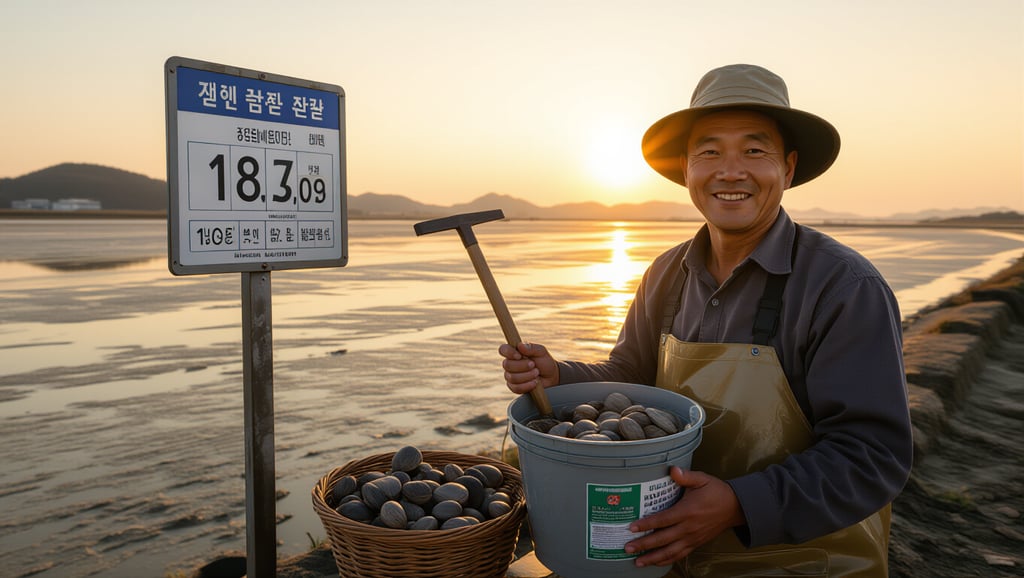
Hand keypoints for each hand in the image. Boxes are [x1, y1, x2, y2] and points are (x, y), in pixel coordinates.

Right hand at [499, 342, 558, 393]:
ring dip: (527, 376)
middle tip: (534, 365)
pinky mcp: (514, 387)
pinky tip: (535, 382)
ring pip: (512, 377)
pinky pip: (516, 388)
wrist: (551, 377)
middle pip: (507, 365)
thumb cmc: (545, 362)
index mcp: (514, 352)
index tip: (519, 356)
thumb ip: (531, 347)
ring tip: (536, 373)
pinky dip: (527, 385)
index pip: (503, 349)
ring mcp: (510, 376)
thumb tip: (520, 345)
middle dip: (523, 366)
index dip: (508, 353)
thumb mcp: (541, 352)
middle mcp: (510, 364)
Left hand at [624, 467, 744, 567]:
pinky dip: (667, 560)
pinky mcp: (696, 544)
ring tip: (638, 562)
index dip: (647, 524)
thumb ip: (686, 476)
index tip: (632, 527)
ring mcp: (692, 538)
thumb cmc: (717, 492)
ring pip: (670, 552)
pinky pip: (680, 555)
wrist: (736, 508)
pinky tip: (656, 562)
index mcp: (688, 512)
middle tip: (627, 548)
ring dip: (653, 558)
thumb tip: (672, 470)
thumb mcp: (702, 480)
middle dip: (644, 545)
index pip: (663, 520)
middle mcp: (688, 528)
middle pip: (663, 540)